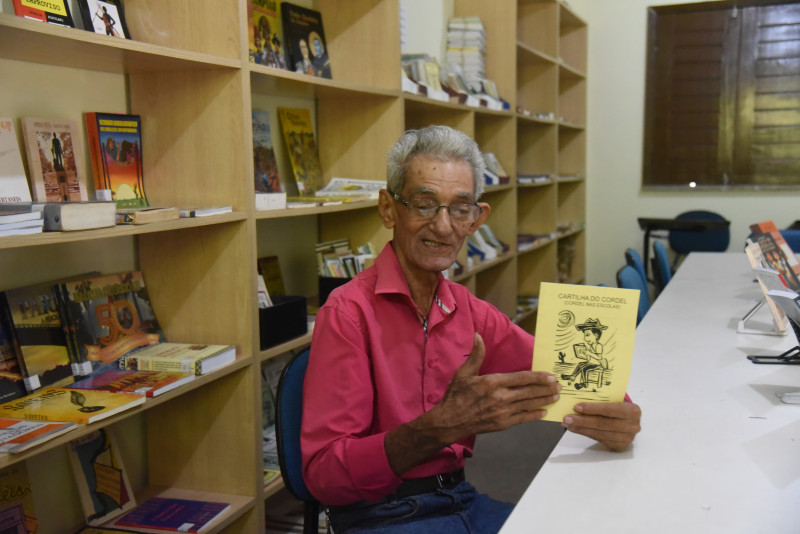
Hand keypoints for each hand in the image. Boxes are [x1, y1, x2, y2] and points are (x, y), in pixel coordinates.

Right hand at [385, 332, 560, 474]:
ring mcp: (502, 412)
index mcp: (492, 382)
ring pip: (528, 405)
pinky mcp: (502, 424)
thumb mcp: (463, 373)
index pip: (521, 378)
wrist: (449, 421)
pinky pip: (522, 419)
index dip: (538, 377)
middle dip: (546, 389)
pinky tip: (543, 412)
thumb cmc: (455, 396)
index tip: (551, 376)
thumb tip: (477, 336)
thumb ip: (475, 355)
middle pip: (529, 392)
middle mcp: (500, 397)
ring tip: (556, 397)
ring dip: (544, 400)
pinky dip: (534, 415)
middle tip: (560, 386)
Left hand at [561, 401, 641, 450]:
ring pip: (599, 433)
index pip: (609, 409)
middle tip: (567, 418)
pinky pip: (599, 439)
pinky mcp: (619, 446)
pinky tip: (575, 429)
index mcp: (633, 411)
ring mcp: (626, 438)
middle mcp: (632, 426)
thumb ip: (602, 400)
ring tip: (568, 424)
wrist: (630, 420)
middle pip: (603, 423)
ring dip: (581, 428)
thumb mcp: (616, 400)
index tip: (576, 407)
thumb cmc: (619, 406)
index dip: (592, 409)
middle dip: (583, 421)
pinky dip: (585, 433)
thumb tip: (578, 401)